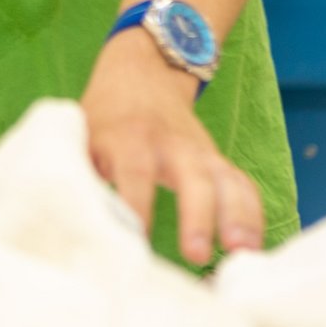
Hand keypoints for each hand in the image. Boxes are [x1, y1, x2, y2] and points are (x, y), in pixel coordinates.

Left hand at [79, 29, 263, 266]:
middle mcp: (170, 143)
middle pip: (191, 177)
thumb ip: (80, 173)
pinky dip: (251, 214)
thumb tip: (73, 220)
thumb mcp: (83, 136)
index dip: (136, 204)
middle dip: (196, 216)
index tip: (136, 240)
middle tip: (196, 254)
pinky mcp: (216, 161)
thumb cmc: (103, 117)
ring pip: (226, 181)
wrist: (141, 72)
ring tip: (241, 253)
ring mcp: (199, 151)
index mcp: (129, 137)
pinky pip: (241, 184)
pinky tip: (252, 248)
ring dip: (236, 216)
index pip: (135, 171)